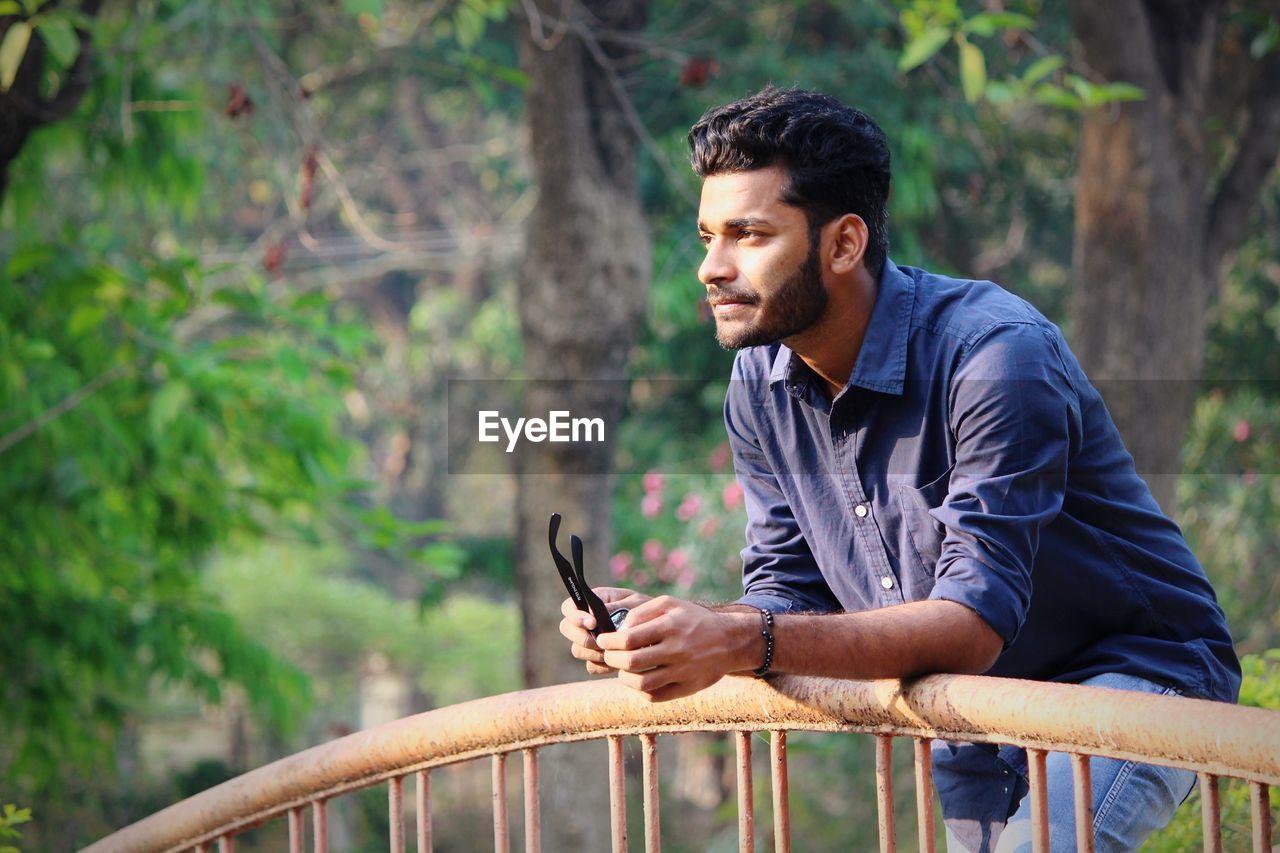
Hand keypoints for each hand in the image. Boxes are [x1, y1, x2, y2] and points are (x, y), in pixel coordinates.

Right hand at [560, 587, 651, 674]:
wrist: (664, 632)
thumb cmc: (650, 610)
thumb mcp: (636, 603)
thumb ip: (615, 607)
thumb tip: (594, 615)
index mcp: (593, 601)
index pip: (569, 607)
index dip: (575, 615)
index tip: (593, 622)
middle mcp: (587, 621)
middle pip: (567, 629)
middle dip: (582, 637)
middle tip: (602, 642)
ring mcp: (592, 641)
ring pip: (578, 650)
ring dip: (594, 652)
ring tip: (615, 651)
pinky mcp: (599, 659)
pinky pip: (591, 666)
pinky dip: (603, 666)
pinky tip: (618, 662)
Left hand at [596, 595, 743, 702]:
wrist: (729, 640)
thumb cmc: (693, 619)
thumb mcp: (670, 604)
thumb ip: (642, 612)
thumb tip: (619, 629)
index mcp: (670, 626)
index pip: (629, 639)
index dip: (609, 641)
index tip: (602, 640)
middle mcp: (677, 650)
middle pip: (632, 662)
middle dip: (612, 659)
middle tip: (608, 654)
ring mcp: (683, 671)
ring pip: (642, 683)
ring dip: (624, 677)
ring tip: (622, 669)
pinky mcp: (688, 688)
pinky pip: (656, 696)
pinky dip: (640, 690)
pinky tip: (638, 680)